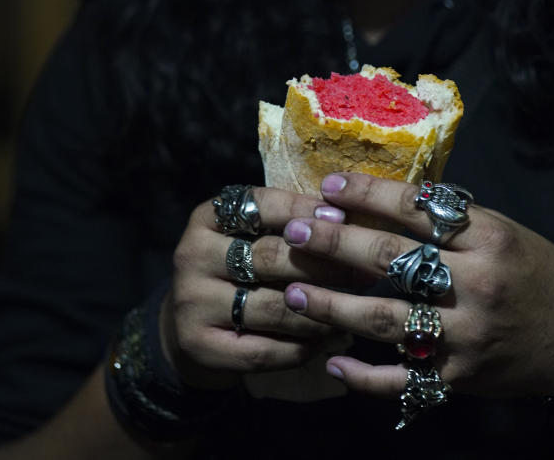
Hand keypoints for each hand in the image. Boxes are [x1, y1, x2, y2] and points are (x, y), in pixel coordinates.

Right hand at [162, 186, 358, 389]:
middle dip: (325, 264)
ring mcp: (192, 302)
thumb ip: (290, 224)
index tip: (344, 219)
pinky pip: (265, 349)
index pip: (260, 205)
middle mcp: (192, 255)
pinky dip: (302, 345)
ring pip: (274, 307)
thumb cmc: (238, 271)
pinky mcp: (201, 345)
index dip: (303, 210)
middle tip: (365, 272)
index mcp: (207, 219)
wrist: (188, 327)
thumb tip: (354, 215)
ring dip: (321, 310)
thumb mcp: (251, 237)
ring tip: (355, 308)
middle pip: (270, 256)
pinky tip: (326, 339)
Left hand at [280, 173, 553, 399]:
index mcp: (491, 238)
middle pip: (393, 259)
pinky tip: (332, 365)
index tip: (329, 186)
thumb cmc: (540, 275)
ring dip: (333, 306)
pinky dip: (365, 376)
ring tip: (293, 293)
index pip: (419, 209)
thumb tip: (382, 203)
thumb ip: (452, 223)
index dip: (369, 194)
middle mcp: (478, 284)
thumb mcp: (506, 233)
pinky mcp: (462, 379)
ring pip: (386, 319)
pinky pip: (405, 379)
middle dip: (337, 243)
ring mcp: (468, 335)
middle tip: (295, 232)